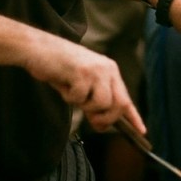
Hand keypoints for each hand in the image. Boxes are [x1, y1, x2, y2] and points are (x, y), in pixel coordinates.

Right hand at [25, 36, 145, 134]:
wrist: (38, 48)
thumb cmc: (58, 67)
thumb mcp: (82, 82)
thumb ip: (94, 99)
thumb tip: (103, 124)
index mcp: (110, 70)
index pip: (126, 98)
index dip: (134, 117)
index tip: (142, 131)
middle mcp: (107, 69)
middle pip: (119, 105)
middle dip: (106, 119)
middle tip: (92, 120)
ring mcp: (95, 70)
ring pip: (101, 104)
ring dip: (84, 106)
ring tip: (71, 92)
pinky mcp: (81, 72)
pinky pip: (79, 98)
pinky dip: (68, 97)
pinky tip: (62, 83)